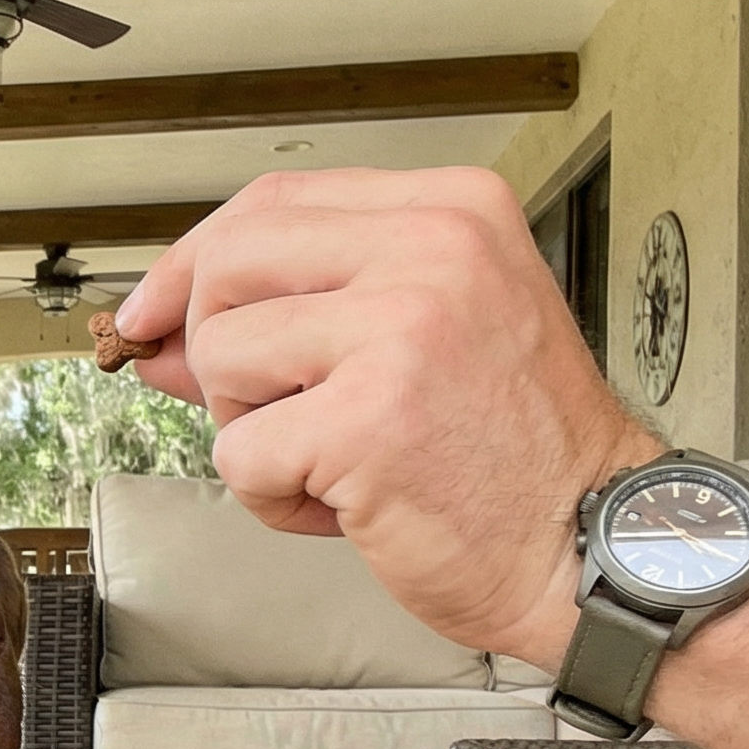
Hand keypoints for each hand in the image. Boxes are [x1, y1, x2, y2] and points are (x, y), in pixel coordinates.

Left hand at [113, 167, 659, 667]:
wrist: (594, 545)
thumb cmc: (516, 455)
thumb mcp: (417, 341)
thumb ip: (296, 316)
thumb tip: (163, 331)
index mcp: (451, 211)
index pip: (272, 202)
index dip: (192, 261)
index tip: (153, 312)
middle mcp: (432, 250)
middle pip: (228, 266)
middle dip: (216, 349)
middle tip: (273, 408)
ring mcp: (402, 328)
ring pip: (222, 357)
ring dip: (252, 429)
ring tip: (335, 459)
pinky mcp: (369, 417)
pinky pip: (241, 450)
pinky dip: (274, 496)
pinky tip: (348, 504)